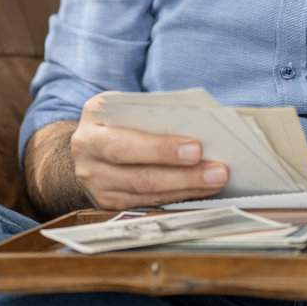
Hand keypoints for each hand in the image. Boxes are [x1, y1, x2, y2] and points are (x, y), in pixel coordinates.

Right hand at [69, 92, 229, 209]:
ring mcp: (95, 181)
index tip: (197, 148)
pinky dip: (177, 196)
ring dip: (186, 188)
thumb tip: (200, 126)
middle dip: (182, 174)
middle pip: (138, 174)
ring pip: (145, 193)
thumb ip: (154, 112)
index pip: (127, 140)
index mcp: (94, 118)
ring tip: (216, 180)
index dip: (161, 148)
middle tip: (217, 171)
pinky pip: (146, 202)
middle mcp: (88, 152)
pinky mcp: (107, 200)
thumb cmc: (120, 114)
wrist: (90, 138)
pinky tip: (200, 189)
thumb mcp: (128, 103)